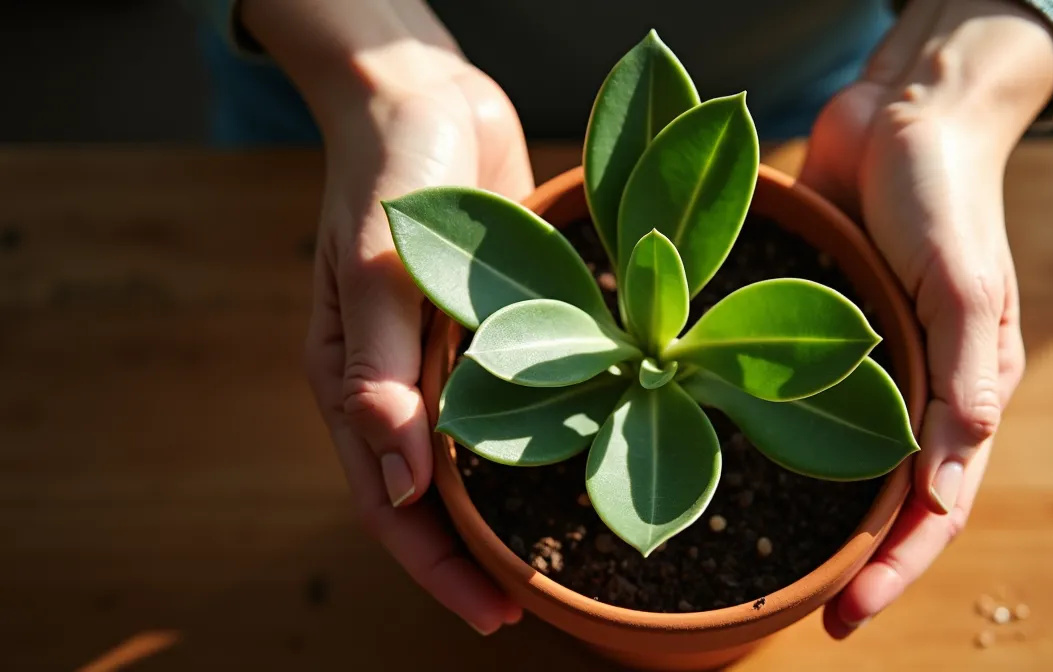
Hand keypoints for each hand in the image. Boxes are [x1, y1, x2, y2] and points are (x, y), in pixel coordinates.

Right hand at [300, 62, 533, 634]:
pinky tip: (578, 466)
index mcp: (351, 380)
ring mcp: (445, 359)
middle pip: (429, 498)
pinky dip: (535, 445)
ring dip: (507, 513)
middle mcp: (396, 382)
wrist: (427, 95)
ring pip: (472, 461)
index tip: (491, 613)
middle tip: (530, 608)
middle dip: (473, 559)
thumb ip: (378, 371)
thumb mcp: (378, 265)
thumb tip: (395, 484)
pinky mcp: (489, 329)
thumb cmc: (392, 170)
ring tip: (560, 561)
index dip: (435, 565)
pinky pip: (510, 403)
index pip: (386, 501)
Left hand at [797, 0, 1052, 637]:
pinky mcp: (827, 340)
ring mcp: (872, 370)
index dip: (899, 567)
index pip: (940, 506)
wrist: (905, 116)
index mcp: (966, 389)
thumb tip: (958, 460)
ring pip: (855, 471)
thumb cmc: (945, 192)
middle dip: (865, 568)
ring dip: (829, 526)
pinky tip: (748, 480)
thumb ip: (967, 362)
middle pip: (897, 505)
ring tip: (783, 578)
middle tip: (820, 622)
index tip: (852, 616)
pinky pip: (812, 410)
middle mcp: (920, 392)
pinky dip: (792, 455)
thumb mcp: (964, 275)